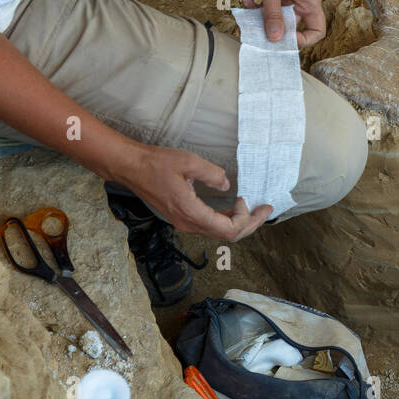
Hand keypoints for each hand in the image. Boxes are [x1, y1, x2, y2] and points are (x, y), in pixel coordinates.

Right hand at [116, 144, 271, 242]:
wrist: (131, 168)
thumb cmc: (156, 164)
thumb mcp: (189, 162)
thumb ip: (212, 174)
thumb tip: (227, 184)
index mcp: (191, 213)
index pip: (227, 230)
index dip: (244, 219)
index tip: (246, 198)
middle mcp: (188, 223)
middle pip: (226, 235)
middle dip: (250, 224)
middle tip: (267, 210)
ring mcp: (183, 222)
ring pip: (218, 232)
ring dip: (240, 223)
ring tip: (255, 210)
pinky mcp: (182, 217)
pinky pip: (209, 226)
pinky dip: (227, 220)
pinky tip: (235, 209)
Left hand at [238, 0, 326, 46]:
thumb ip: (273, 15)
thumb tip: (275, 39)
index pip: (316, 29)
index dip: (303, 39)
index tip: (283, 39)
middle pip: (294, 28)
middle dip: (276, 32)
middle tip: (259, 33)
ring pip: (277, 21)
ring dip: (262, 22)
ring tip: (248, 16)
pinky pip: (266, 11)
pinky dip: (255, 10)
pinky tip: (245, 0)